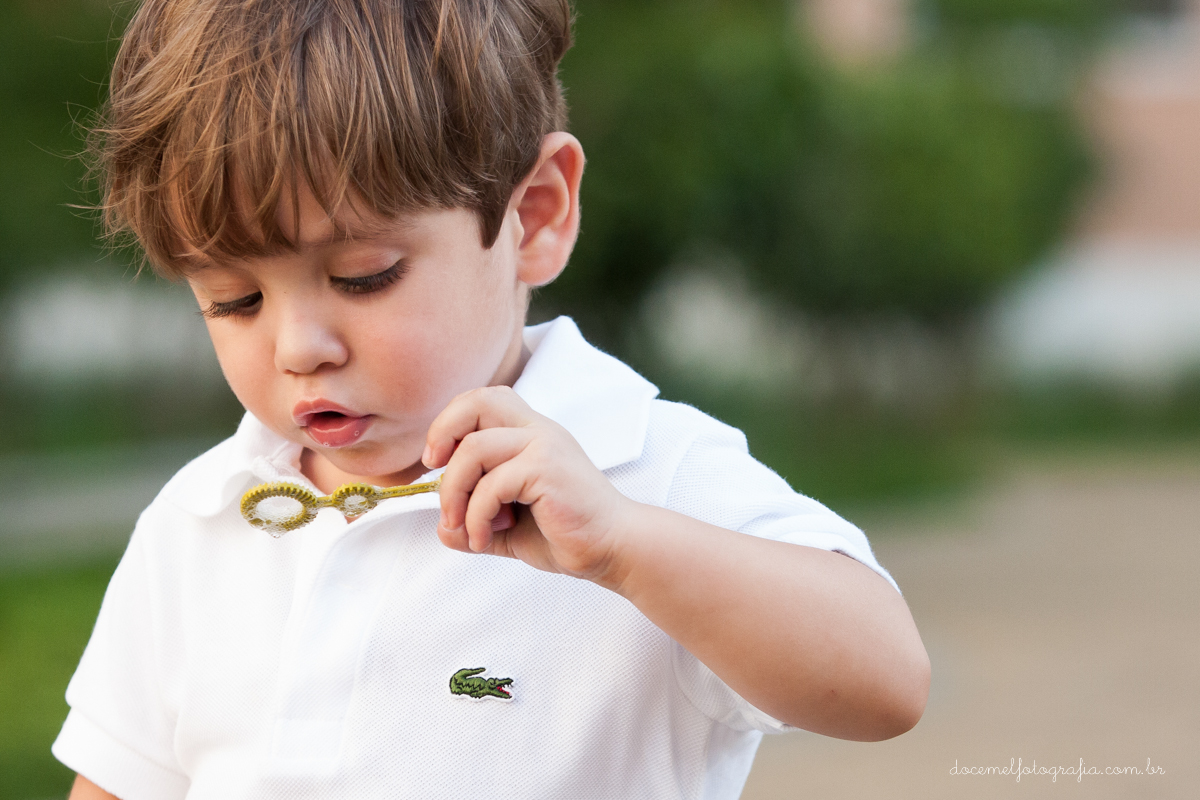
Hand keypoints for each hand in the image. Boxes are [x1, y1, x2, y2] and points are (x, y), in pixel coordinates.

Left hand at [422, 385, 632, 582]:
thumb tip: (443, 529)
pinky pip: (492, 484)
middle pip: (478, 401)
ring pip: (474, 448)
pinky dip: (476, 516)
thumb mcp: (508, 527)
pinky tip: (484, 539)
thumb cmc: (566, 534)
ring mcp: (545, 446)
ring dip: (453, 492)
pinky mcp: (548, 469)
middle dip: (442, 433)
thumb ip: (474, 523)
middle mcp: (539, 430)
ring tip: (461, 527)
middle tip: (435, 472)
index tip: (437, 462)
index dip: (450, 423)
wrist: (614, 548)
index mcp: (531, 434)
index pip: (483, 400)